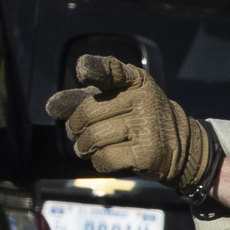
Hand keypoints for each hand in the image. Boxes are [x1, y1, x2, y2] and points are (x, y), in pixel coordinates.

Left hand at [44, 54, 214, 188]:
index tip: (82, 69)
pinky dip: (98, 161)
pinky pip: (104, 158)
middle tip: (78, 134)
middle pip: (87, 113)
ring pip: (93, 138)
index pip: (111, 70)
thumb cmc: (136, 119)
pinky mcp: (147, 153)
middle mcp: (143, 100)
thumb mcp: (115, 101)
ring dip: (84, 147)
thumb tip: (52, 106)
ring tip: (89, 147)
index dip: (94, 69)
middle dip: (75, 127)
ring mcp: (147, 127)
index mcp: (135, 80)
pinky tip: (107, 157)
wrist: (177, 145)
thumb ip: (83, 99)